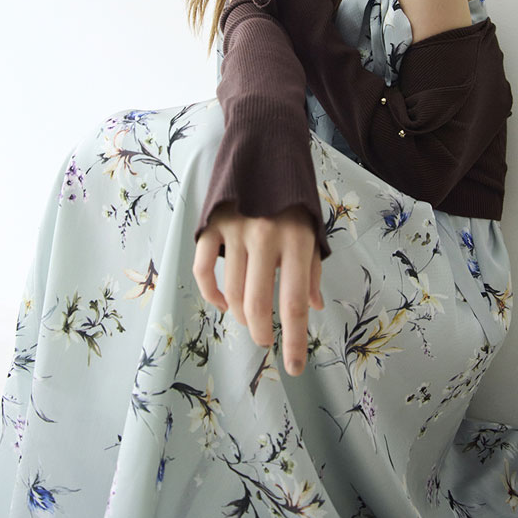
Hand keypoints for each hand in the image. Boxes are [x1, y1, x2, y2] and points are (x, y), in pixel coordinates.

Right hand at [192, 202, 323, 376]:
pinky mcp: (211, 223)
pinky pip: (203, 269)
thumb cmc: (294, 196)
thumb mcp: (312, 228)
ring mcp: (235, 229)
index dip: (293, 341)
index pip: (295, 303)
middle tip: (264, 339)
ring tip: (247, 318)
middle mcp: (266, 236)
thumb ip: (311, 269)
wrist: (265, 148)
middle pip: (257, 303)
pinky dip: (210, 294)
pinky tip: (220, 303)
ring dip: (238, 314)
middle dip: (260, 331)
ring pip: (231, 290)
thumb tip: (314, 308)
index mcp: (298, 240)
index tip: (292, 369)